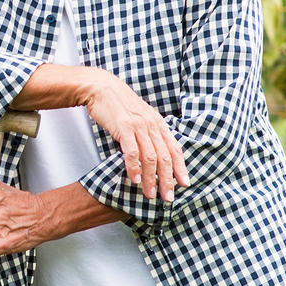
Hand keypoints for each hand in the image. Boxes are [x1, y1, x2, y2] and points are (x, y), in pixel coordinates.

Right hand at [84, 70, 189, 201]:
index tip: (184, 184)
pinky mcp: (124, 127)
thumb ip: (147, 133)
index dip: (181, 168)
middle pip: (165, 157)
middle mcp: (152, 125)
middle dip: (168, 180)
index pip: (174, 148)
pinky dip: (134, 167)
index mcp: (158, 123)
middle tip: (168, 197)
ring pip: (150, 157)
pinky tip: (134, 179)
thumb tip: (152, 153)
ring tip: (150, 194)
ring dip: (151, 179)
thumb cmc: (118, 105)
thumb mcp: (139, 117)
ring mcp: (138, 126)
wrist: (101, 88)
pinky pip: (132, 152)